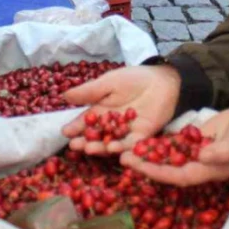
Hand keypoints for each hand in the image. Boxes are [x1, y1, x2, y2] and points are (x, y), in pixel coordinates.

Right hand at [62, 65, 180, 154]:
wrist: (163, 80)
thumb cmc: (134, 78)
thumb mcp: (109, 82)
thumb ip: (89, 91)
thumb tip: (64, 95)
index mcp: (101, 111)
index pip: (85, 121)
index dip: (75, 127)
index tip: (65, 132)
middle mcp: (111, 125)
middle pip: (96, 136)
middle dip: (85, 141)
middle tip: (75, 146)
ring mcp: (126, 132)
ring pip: (111, 143)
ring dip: (101, 147)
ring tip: (90, 148)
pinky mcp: (142, 136)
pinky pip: (131, 144)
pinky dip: (123, 148)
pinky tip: (114, 150)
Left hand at [120, 106, 228, 186]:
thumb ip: (223, 151)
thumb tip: (203, 157)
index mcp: (208, 170)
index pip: (178, 175)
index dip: (159, 172)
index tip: (140, 166)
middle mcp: (197, 164)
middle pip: (166, 168)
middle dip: (145, 163)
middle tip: (123, 156)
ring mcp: (194, 153)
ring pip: (165, 156)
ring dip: (146, 153)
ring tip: (124, 147)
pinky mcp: (192, 141)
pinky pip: (172, 144)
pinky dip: (157, 142)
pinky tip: (139, 137)